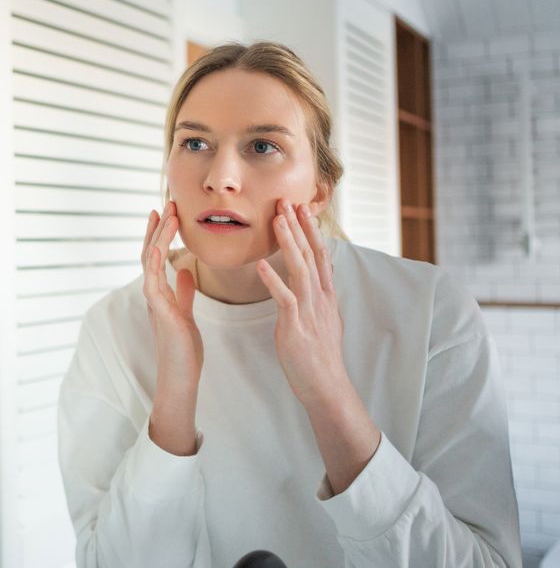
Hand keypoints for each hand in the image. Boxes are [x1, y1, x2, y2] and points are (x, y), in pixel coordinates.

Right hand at [141, 200, 201, 454]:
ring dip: (158, 235)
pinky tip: (163, 243)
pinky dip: (157, 258)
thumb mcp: (186, 313)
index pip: (157, 256)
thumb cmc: (183, 349)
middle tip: (165, 204)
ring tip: (167, 214)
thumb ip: (184, 292)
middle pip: (150, 252)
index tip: (166, 213)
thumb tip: (186, 272)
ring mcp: (153, 300)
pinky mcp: (159, 309)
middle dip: (157, 227)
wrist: (180, 376)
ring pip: (151, 259)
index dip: (159, 234)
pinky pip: (154, 278)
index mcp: (160, 292)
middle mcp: (153, 293)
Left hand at [256, 198, 346, 408]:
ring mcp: (310, 311)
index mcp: (325, 296)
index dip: (310, 230)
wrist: (326, 387)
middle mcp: (320, 298)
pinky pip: (284, 299)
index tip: (301, 208)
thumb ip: (318, 297)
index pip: (319, 254)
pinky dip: (273, 280)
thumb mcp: (323, 320)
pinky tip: (261, 265)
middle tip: (287, 201)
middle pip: (311, 254)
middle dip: (298, 226)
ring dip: (288, 243)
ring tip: (277, 220)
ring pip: (300, 269)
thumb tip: (316, 279)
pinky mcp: (296, 327)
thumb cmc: (319, 357)